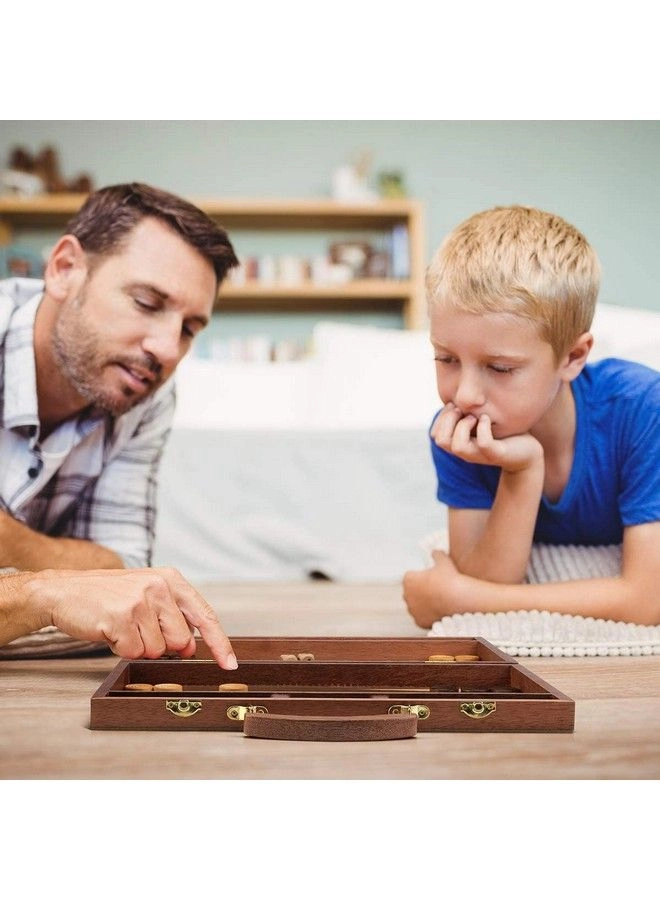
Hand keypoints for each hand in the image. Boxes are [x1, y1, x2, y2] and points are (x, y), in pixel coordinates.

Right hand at [29, 566, 236, 668]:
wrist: (64, 591)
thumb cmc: (107, 596)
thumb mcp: (146, 594)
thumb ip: (173, 617)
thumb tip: (189, 648)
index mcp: (171, 579)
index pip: (205, 615)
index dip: (219, 643)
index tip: (229, 665)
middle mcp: (159, 587)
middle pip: (181, 641)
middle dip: (162, 646)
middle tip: (138, 630)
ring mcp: (140, 601)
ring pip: (157, 651)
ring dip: (138, 647)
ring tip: (121, 627)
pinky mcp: (121, 617)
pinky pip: (133, 653)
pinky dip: (120, 649)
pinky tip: (110, 631)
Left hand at [402, 550, 464, 628]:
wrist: (459, 599)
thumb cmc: (450, 579)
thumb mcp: (444, 561)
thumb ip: (437, 555)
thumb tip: (435, 551)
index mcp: (408, 579)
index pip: (410, 577)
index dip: (420, 578)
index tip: (430, 579)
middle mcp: (406, 595)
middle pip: (411, 592)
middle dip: (419, 591)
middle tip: (434, 590)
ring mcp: (412, 610)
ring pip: (415, 606)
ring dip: (423, 604)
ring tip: (438, 601)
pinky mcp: (419, 621)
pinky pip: (421, 617)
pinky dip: (428, 615)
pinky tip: (438, 610)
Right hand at [432, 403, 542, 472]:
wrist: (526, 451)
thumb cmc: (502, 433)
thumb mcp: (479, 421)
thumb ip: (464, 415)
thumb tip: (452, 402)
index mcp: (459, 444)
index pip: (435, 434)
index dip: (441, 417)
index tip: (456, 406)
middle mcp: (466, 452)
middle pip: (440, 440)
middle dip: (448, 419)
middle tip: (463, 410)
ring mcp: (480, 455)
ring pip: (457, 446)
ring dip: (463, 426)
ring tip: (475, 416)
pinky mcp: (496, 454)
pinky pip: (484, 443)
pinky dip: (483, 428)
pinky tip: (487, 419)